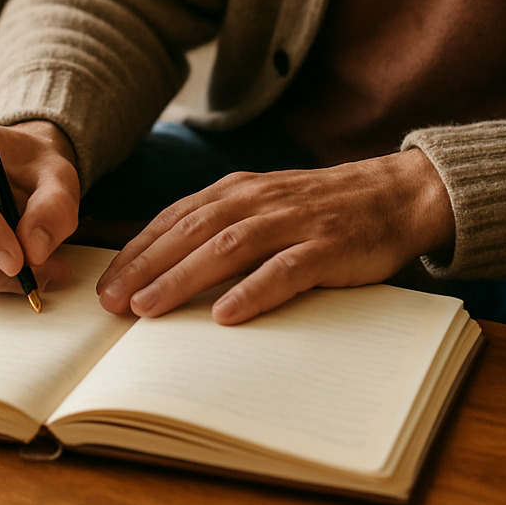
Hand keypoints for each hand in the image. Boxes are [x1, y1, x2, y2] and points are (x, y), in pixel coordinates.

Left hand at [95, 149, 452, 323]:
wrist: (398, 194)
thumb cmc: (325, 208)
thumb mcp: (268, 204)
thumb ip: (224, 224)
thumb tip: (167, 263)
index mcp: (240, 190)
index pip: (177, 217)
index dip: (139, 249)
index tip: (107, 281)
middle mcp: (261, 200)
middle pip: (192, 231)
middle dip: (146, 266)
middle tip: (111, 302)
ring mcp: (295, 222)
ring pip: (228, 247)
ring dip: (183, 277)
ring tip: (149, 308)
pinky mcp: (328, 246)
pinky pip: (285, 270)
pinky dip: (252, 290)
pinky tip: (225, 314)